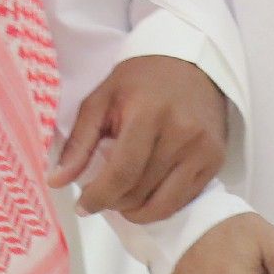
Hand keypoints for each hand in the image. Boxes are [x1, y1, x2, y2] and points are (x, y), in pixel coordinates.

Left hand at [51, 55, 228, 222]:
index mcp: (149, 113)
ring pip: (164, 203)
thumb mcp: (101, 99)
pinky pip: (185, 199)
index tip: (82, 206)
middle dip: (114, 202)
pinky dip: (161, 205)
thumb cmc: (139, 80)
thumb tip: (56, 181)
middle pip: (141, 191)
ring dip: (137, 210)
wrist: (190, 64)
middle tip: (101, 195)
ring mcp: (203, 149)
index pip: (123, 172)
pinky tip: (146, 193)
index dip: (99, 196)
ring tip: (122, 198)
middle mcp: (182, 133)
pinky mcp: (216, 160)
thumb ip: (78, 142)